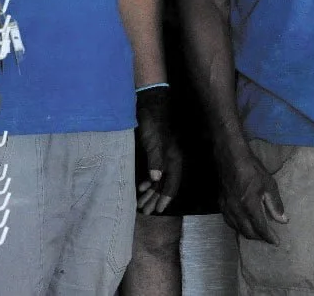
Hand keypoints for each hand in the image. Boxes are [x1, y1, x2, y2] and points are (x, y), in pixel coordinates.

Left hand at [135, 88, 182, 214]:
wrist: (150, 103)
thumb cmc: (153, 121)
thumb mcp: (153, 141)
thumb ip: (156, 159)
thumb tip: (155, 179)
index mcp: (174, 157)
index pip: (172, 182)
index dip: (166, 197)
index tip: (159, 210)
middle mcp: (171, 158)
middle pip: (165, 183)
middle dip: (155, 198)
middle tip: (146, 211)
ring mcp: (164, 155)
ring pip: (159, 178)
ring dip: (150, 191)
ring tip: (140, 204)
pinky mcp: (156, 151)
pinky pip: (154, 171)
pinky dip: (147, 181)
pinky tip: (140, 187)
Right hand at [217, 146, 288, 242]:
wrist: (230, 158)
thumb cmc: (252, 169)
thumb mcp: (269, 184)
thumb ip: (275, 204)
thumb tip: (283, 220)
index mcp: (249, 205)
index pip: (260, 228)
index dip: (269, 237)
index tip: (277, 243)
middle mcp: (236, 211)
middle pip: (248, 232)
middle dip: (259, 238)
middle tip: (269, 238)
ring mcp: (227, 209)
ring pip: (237, 229)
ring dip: (248, 234)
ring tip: (258, 234)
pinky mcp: (221, 205)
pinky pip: (230, 222)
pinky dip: (238, 227)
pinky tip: (244, 224)